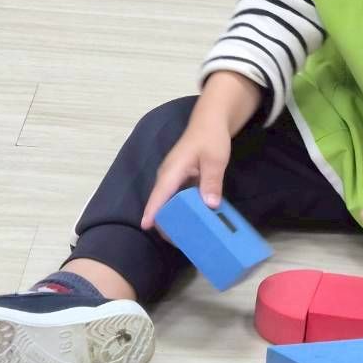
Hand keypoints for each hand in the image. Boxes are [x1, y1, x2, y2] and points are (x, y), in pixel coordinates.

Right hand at [140, 112, 231, 229]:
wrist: (211, 121)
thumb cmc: (211, 137)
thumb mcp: (215, 159)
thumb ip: (211, 182)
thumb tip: (210, 205)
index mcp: (172, 171)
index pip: (158, 195)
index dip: (152, 212)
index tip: (147, 227)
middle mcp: (168, 176)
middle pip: (161, 203)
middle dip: (165, 222)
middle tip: (180, 242)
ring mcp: (174, 178)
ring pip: (169, 202)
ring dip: (175, 217)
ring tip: (187, 236)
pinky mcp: (181, 180)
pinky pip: (179, 198)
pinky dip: (184, 209)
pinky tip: (195, 220)